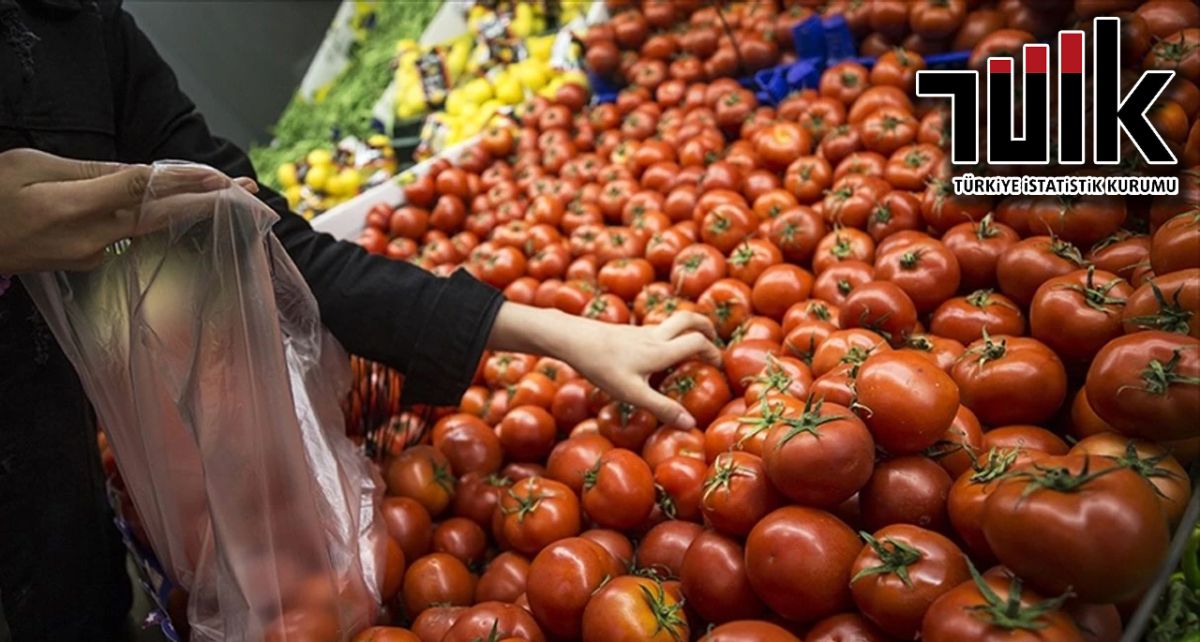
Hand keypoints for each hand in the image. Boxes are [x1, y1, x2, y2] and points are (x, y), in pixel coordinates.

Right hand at [0, 148, 257, 272]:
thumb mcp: (30, 168)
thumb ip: (86, 172)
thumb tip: (135, 171)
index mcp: (74, 208)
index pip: (142, 190)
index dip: (183, 182)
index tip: (218, 177)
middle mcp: (92, 238)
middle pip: (163, 216)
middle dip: (210, 203)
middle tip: (252, 192)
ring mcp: (93, 255)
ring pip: (152, 227)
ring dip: (193, 212)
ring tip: (231, 198)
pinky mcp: (90, 262)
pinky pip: (132, 235)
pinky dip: (161, 220)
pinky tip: (183, 210)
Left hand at [562, 311, 722, 428]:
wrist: (573, 339)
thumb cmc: (602, 367)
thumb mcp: (632, 393)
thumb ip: (662, 408)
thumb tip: (690, 425)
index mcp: (661, 350)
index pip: (698, 343)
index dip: (713, 352)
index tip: (720, 365)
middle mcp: (655, 336)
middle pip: (689, 318)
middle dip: (706, 326)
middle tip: (714, 340)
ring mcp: (640, 331)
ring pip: (672, 322)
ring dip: (687, 329)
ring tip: (691, 348)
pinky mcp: (627, 332)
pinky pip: (656, 329)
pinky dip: (668, 335)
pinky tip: (657, 354)